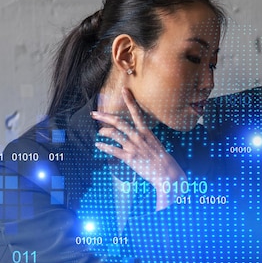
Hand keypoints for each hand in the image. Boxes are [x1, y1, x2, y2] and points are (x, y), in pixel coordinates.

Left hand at [91, 88, 185, 209]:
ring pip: (114, 134)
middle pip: (118, 122)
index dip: (129, 100)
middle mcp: (138, 136)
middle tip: (94, 114)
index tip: (124, 90)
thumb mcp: (155, 143)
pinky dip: (104, 147)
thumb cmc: (161, 158)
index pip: (136, 112)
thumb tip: (136, 134)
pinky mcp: (129, 157)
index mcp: (145, 131)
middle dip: (104, 116)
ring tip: (100, 132)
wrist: (166, 172)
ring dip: (104, 131)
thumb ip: (144, 137)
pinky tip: (99, 145)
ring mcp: (133, 146)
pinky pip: (113, 150)